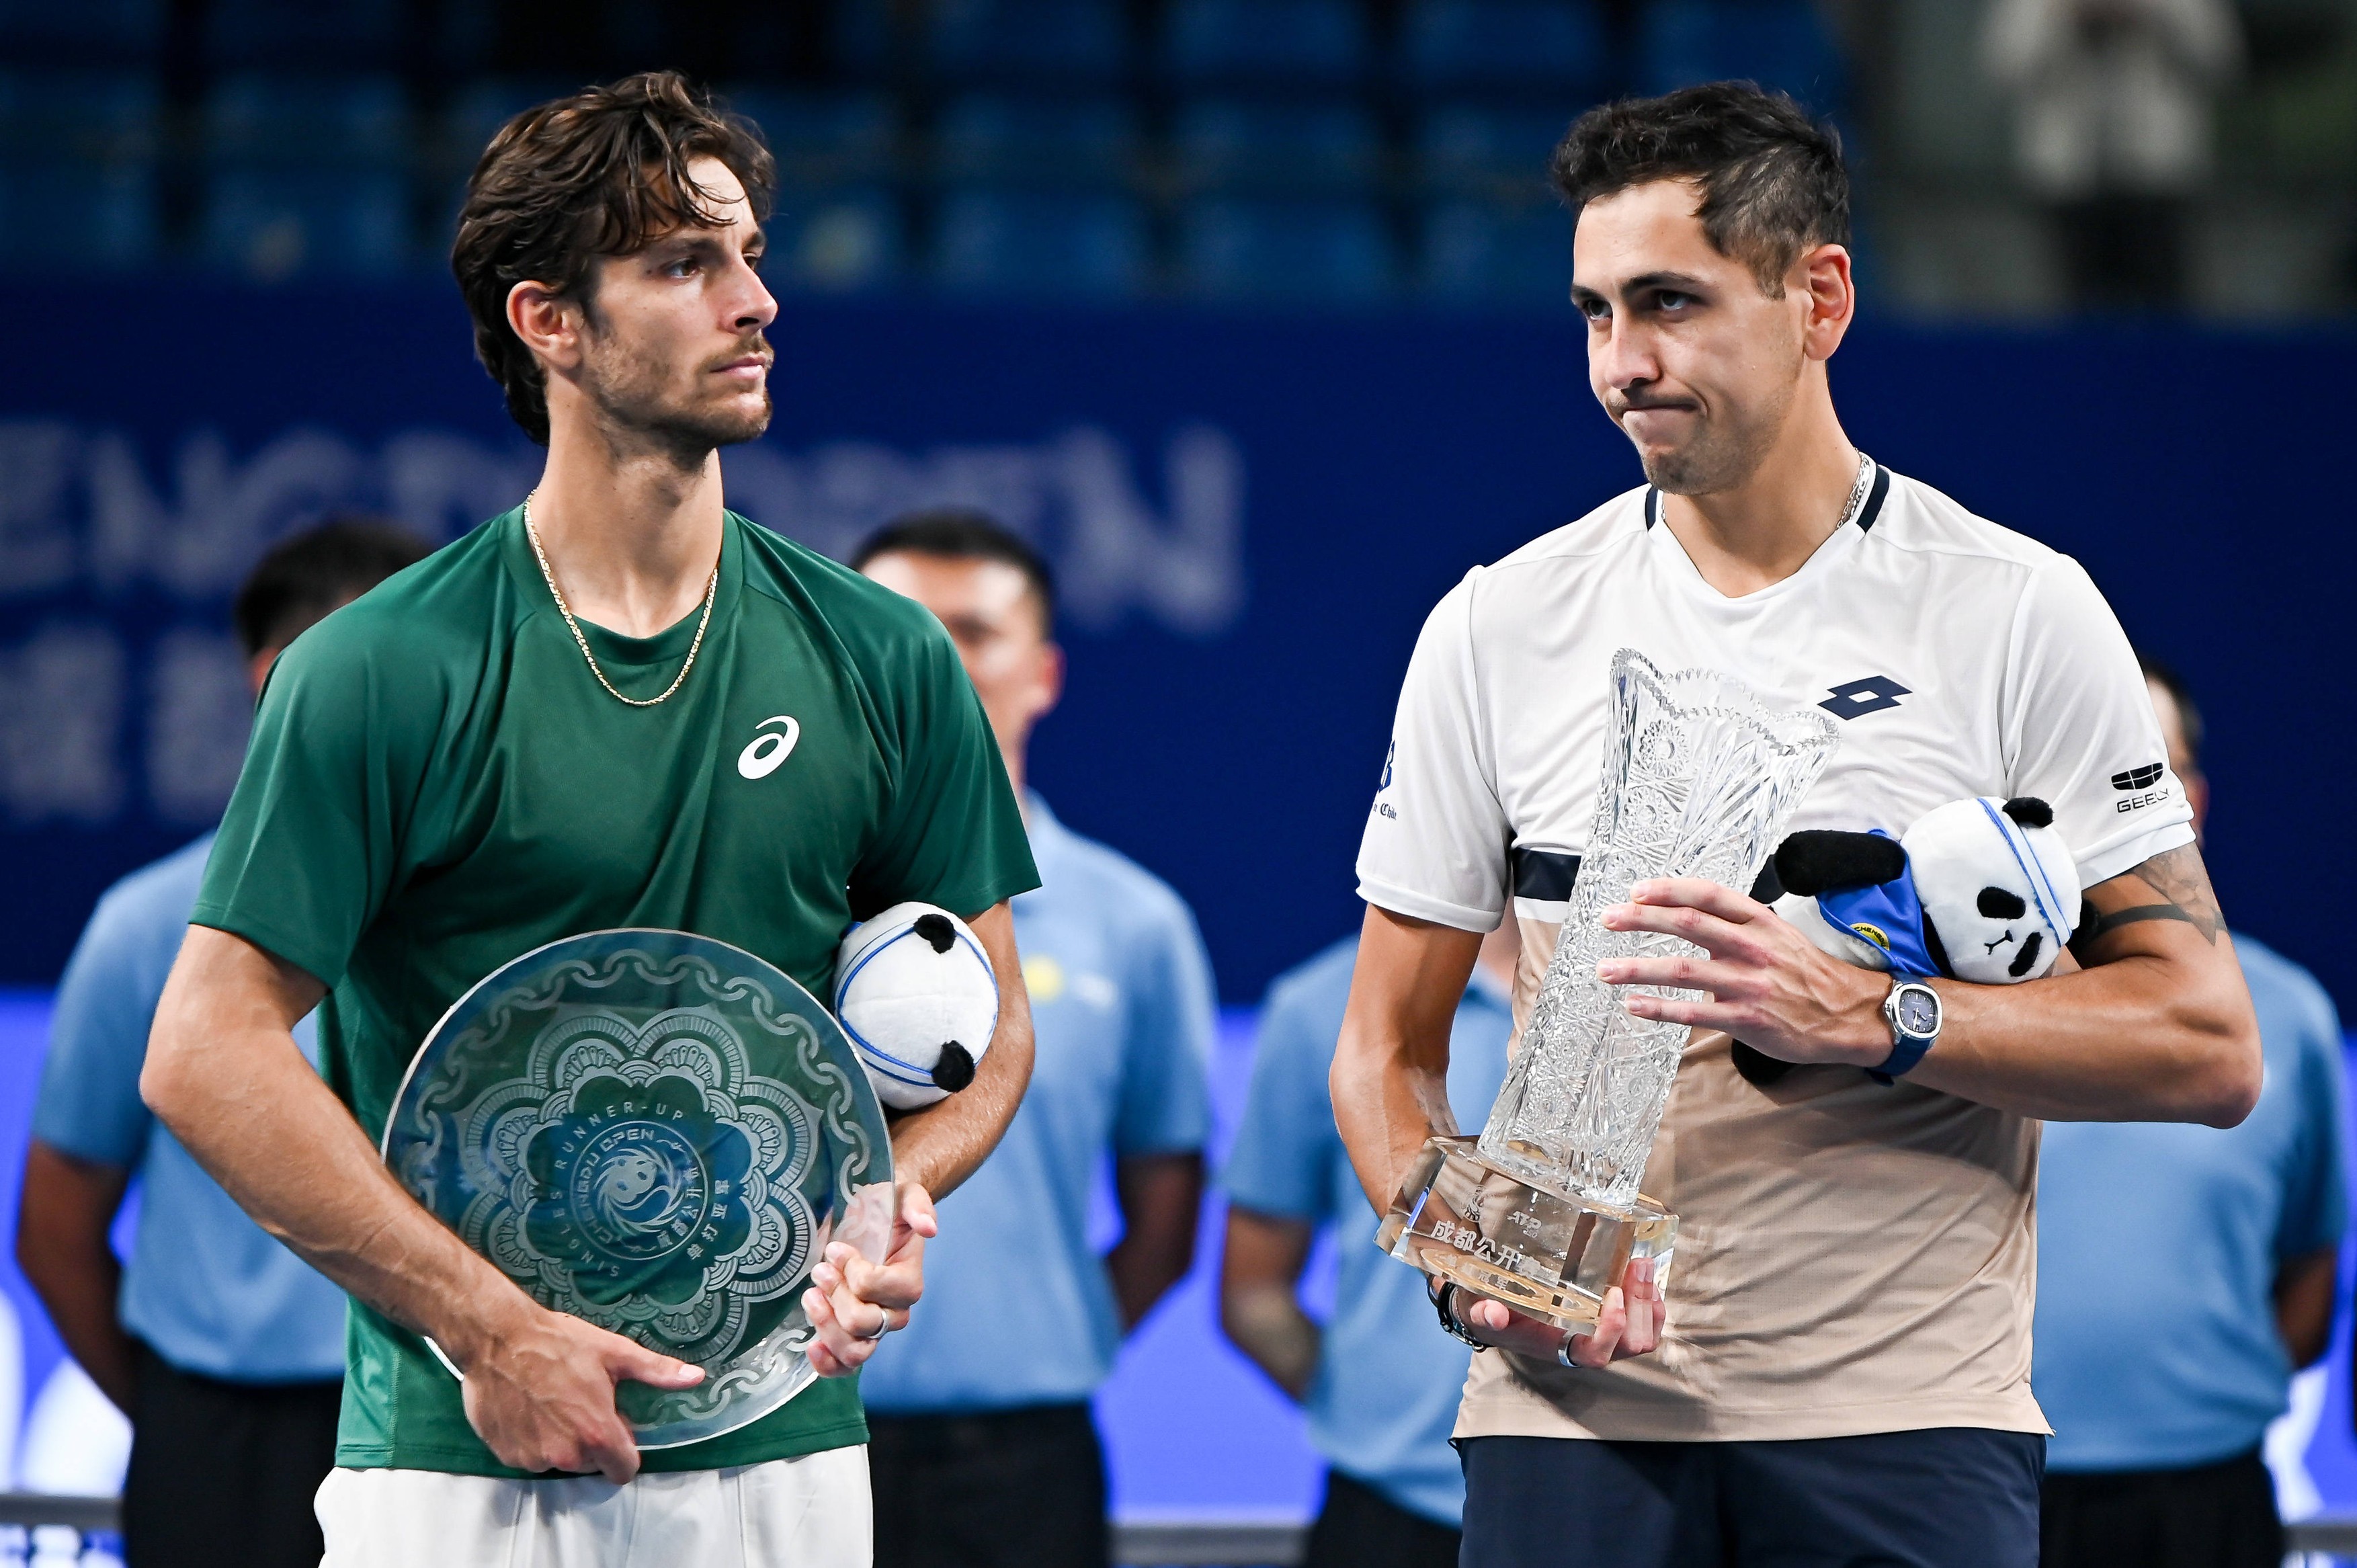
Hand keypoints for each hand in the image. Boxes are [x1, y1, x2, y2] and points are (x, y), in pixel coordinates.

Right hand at [452, 1298, 703, 1481]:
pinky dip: (532, 1439)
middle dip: (592, 1442)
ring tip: (552, 1402)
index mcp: (597, 1435)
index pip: (624, 1470)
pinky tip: (529, 1408)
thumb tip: (696, 1378)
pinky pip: (529, 1456)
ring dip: (560, 1441)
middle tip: (581, 1404)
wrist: (499, 1339)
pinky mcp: (506, 1455)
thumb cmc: (559, 1344)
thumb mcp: (615, 1353)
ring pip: (559, 1461)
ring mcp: (532, 1458)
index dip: (625, 1450)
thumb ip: (657, 1373)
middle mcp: (565, 1455)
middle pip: (591, 1464)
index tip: (616, 1425)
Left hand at [804, 1182, 936, 1375]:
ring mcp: (874, 1328)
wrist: (869, 1221)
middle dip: (836, 1295)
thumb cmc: (884, 1209)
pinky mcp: (852, 1337)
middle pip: (864, 1323)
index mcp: (909, 1280)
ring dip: (826, 1325)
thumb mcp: (902, 1196)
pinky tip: (812, 1347)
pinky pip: (846, 1365)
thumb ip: (918, 1206)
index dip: (854, 1271)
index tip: (836, 1249)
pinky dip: (828, 1364)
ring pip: (855, 1350)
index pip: (880, 1289)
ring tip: (811, 1297)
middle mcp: (895, 1311)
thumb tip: (929, 1228)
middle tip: (820, 1270)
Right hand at [1450, 1257, 1662, 1365]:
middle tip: (1636, 1265)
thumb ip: (1485, 1313)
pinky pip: (1647, 1327)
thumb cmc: (1495, 1311)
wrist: (1498, 1311)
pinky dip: (1654, 1305)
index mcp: (1559, 1348)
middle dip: (1639, 1305)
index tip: (1612, 1295)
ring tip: (1643, 1265)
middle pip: (1630, 1343)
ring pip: (1644, 1336)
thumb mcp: (1482, 1310)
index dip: (1611, 1330)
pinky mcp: (1613, 1325)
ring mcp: (1604, 1339)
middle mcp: (1586, 1347)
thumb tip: (1491, 1313)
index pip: (1596, 1355)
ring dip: (1649, 1302)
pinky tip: (1647, 1278)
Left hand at [1597, 878, 1891, 1067]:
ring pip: (1682, 970)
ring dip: (1637, 969)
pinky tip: (1634, 1006)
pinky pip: (1693, 1012)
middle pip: (1688, 925)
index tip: (1636, 890)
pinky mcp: (1746, 1018)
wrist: (1847, 1014)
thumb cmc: (1804, 972)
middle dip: (1642, 920)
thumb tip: (1683, 913)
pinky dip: (1659, 1008)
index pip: (1708, 894)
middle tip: (1608, 919)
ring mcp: (1749, 983)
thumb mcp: (1775, 934)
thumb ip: (1733, 925)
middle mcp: (1752, 947)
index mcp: (1759, 921)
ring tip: (1606, 969)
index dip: (1669, 889)